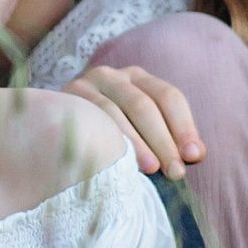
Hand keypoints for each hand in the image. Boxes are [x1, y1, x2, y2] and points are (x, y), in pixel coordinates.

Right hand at [68, 59, 205, 178]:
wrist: (50, 127)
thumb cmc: (106, 135)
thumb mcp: (140, 131)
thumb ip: (169, 140)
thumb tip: (197, 154)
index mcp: (139, 79)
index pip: (169, 97)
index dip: (185, 126)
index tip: (194, 156)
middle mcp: (115, 76)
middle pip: (146, 105)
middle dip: (164, 140)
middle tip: (176, 172)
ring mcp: (89, 83)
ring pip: (119, 110)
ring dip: (138, 142)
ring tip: (152, 169)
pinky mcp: (68, 96)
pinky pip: (93, 116)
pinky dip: (109, 138)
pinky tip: (118, 160)